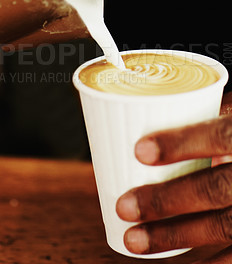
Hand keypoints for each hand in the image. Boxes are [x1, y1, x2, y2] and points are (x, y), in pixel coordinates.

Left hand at [116, 93, 231, 262]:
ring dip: (175, 236)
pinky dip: (210, 263)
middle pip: (216, 188)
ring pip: (224, 226)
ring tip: (133, 240)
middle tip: (125, 206)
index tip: (140, 151)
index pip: (221, 135)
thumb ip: (218, 116)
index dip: (181, 143)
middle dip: (167, 200)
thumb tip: (165, 115)